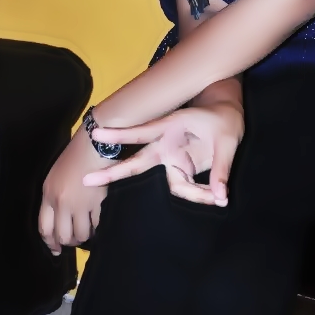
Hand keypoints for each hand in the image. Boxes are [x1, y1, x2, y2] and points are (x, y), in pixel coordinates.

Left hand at [38, 125, 115, 253]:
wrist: (96, 142)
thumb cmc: (77, 154)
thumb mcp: (57, 174)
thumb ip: (55, 195)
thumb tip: (60, 216)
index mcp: (48, 194)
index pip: (44, 228)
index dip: (50, 243)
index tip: (56, 249)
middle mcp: (61, 202)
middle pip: (62, 236)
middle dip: (69, 243)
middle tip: (75, 241)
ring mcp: (79, 203)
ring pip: (80, 234)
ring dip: (85, 236)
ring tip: (88, 232)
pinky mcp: (96, 202)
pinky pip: (95, 224)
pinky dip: (97, 226)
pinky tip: (99, 222)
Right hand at [82, 102, 243, 206]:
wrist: (229, 116)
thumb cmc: (226, 120)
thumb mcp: (228, 141)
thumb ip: (221, 168)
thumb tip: (219, 197)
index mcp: (172, 126)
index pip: (141, 132)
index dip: (119, 134)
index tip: (96, 134)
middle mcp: (166, 144)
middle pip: (137, 162)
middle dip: (113, 173)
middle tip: (85, 179)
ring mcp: (171, 158)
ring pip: (173, 185)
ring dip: (194, 193)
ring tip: (219, 196)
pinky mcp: (180, 168)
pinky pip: (184, 188)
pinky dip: (199, 194)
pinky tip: (216, 195)